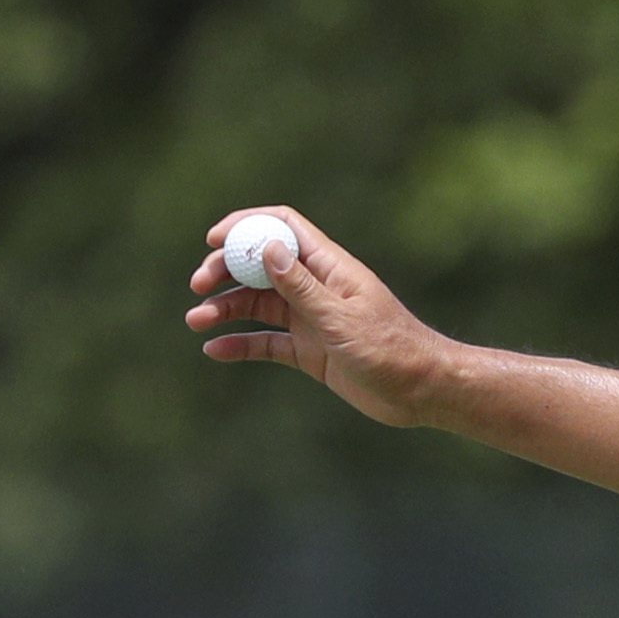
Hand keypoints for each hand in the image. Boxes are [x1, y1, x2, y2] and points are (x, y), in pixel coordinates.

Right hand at [185, 209, 449, 426]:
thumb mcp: (341, 316)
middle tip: (198, 286)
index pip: (284, 227)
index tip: (213, 239)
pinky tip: (214, 350)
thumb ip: (302, 286)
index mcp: (331, 268)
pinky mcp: (310, 351)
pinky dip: (239, 343)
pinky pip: (267, 342)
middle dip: (225, 270)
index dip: (246, 225)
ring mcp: (312, 319)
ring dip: (225, 308)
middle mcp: (318, 288)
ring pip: (258, 305)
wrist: (423, 391)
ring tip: (196, 321)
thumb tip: (267, 247)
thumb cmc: (392, 349)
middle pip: (261, 266)